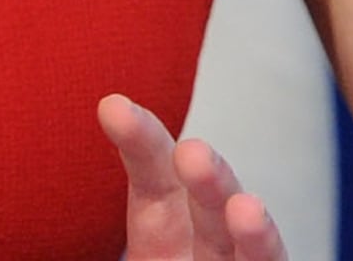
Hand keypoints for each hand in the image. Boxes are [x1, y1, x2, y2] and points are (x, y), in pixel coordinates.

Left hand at [98, 93, 287, 260]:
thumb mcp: (126, 257)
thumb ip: (85, 251)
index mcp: (163, 233)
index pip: (152, 179)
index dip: (139, 142)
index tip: (112, 107)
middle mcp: (206, 247)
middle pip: (206, 210)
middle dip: (206, 178)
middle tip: (193, 152)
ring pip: (253, 253)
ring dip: (253, 231)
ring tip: (246, 209)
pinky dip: (267, 258)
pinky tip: (260, 233)